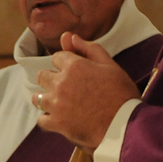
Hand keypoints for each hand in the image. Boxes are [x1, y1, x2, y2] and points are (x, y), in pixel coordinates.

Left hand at [31, 33, 140, 149]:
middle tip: (68, 88)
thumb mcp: (111, 65)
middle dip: (52, 79)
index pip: (57, 57)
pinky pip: (41, 119)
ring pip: (37, 97)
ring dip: (47, 98)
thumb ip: (89, 49)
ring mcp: (55, 104)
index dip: (66, 63)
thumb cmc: (121, 93)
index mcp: (74, 66)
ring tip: (61, 103)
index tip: (76, 72)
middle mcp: (60, 83)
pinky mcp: (56, 123)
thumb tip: (70, 36)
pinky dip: (48, 119)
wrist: (124, 124)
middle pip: (42, 75)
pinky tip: (60, 118)